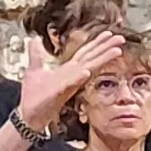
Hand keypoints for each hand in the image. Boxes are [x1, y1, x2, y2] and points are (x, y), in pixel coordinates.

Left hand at [10, 28, 128, 131]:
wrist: (30, 116)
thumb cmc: (35, 97)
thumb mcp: (35, 70)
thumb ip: (36, 54)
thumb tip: (34, 39)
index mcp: (67, 70)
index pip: (85, 53)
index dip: (97, 43)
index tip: (108, 33)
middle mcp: (71, 76)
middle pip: (91, 58)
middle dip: (106, 48)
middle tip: (120, 39)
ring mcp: (67, 84)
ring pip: (87, 69)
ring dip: (101, 60)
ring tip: (116, 51)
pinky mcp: (58, 93)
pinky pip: (70, 84)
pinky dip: (78, 77)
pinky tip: (86, 71)